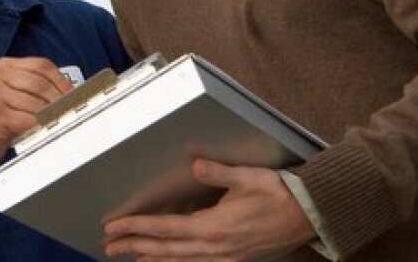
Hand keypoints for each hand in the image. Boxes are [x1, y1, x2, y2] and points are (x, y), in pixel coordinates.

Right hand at [0, 57, 72, 167]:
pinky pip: (29, 120)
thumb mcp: (12, 96)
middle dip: (60, 100)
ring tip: (57, 123)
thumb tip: (69, 93)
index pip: (41, 65)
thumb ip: (34, 90)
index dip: (62, 80)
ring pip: (37, 103)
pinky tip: (42, 131)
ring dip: (51, 116)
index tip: (73, 94)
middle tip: (71, 111)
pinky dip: (40, 127)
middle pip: (41, 83)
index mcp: (2, 67)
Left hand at [102, 159, 316, 260]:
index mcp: (213, 227)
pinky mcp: (234, 259)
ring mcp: (224, 257)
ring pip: (180, 261)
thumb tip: (194, 164)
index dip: (136, 227)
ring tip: (130, 258)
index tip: (113, 227)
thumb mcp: (247, 177)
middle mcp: (215, 247)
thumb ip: (218, 173)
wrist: (309, 216)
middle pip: (165, 249)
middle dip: (135, 247)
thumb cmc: (278, 194)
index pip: (165, 228)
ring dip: (152, 259)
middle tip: (108, 246)